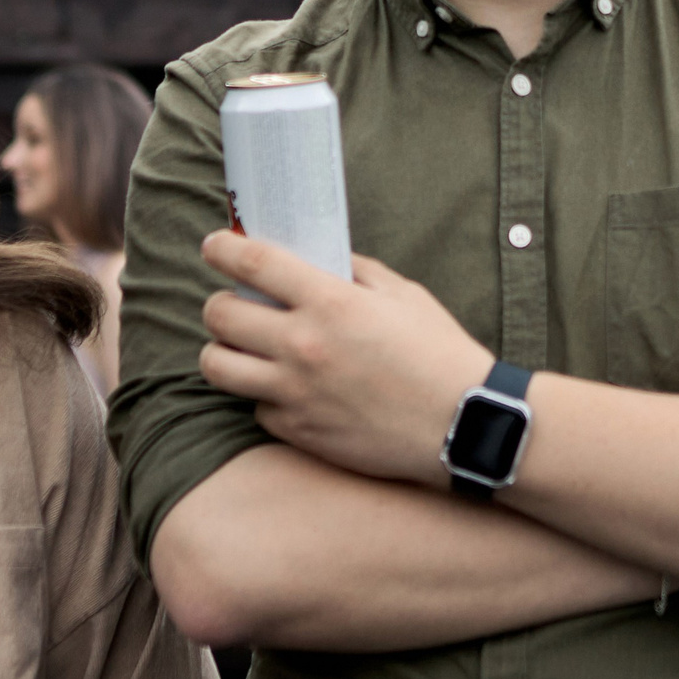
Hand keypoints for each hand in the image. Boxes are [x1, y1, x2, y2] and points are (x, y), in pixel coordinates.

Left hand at [197, 230, 489, 487]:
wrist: (465, 425)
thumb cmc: (439, 354)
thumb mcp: (402, 295)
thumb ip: (352, 271)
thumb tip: (313, 259)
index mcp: (330, 303)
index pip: (252, 264)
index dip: (221, 249)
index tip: (213, 246)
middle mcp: (303, 346)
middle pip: (219, 315)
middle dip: (219, 303)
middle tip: (232, 303)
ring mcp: (295, 393)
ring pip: (217, 366)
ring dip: (223, 351)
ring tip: (242, 348)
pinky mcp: (298, 431)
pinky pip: (256, 407)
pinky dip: (264, 396)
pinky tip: (287, 389)